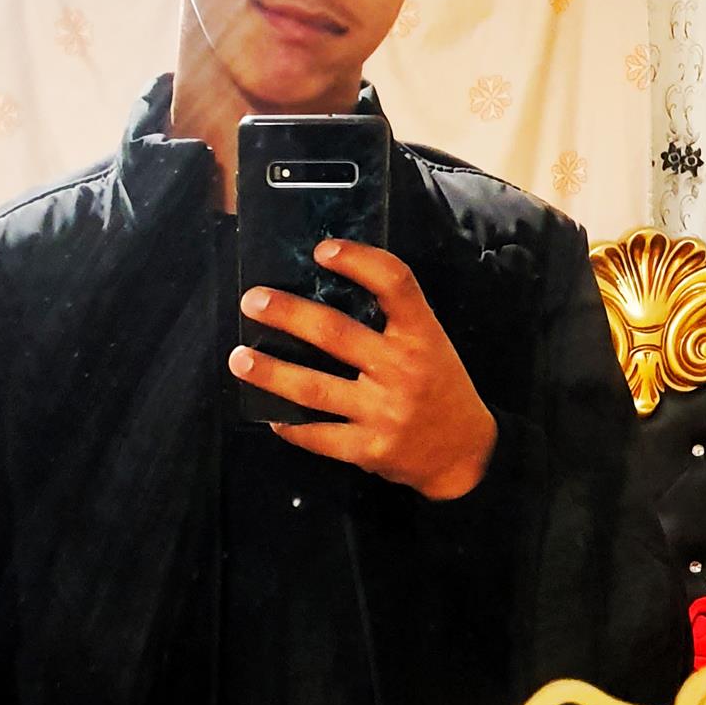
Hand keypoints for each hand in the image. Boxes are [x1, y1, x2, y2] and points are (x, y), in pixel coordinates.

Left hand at [229, 240, 496, 500]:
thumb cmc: (440, 388)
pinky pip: (318, 435)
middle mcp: (402, 370)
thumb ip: (392, 323)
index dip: (359, 261)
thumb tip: (323, 292)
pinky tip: (271, 413)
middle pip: (336, 333)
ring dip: (270, 372)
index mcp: (422, 336)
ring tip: (239, 358)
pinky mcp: (369, 449)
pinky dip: (290, 425)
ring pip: (314, 388)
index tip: (323, 249)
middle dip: (287, 314)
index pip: (395, 285)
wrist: (465, 454)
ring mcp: (384, 412)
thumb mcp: (431, 344)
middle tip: (252, 301)